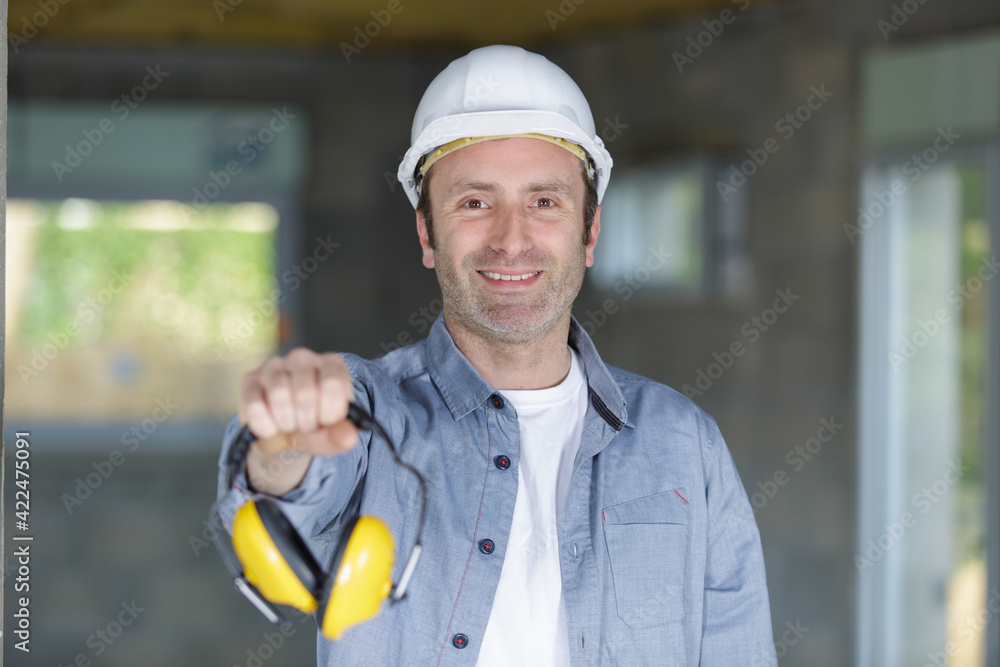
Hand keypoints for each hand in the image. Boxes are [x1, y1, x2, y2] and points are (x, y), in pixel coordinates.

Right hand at [239, 347, 359, 457]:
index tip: (326, 421)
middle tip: (306, 425)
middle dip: (306, 422)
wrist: (284, 434)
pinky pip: (254, 406)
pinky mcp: (250, 379)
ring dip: (285, 423)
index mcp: (332, 364)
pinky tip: (272, 427)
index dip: (329, 414)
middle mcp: (303, 357)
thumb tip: (348, 437)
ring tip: (290, 424)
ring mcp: (274, 365)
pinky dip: (265, 427)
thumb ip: (341, 436)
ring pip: (279, 395)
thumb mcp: (331, 435)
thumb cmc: (315, 427)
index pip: (333, 385)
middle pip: (304, 393)